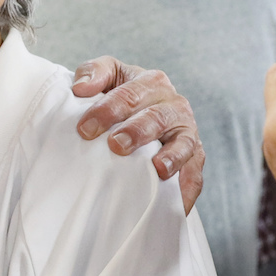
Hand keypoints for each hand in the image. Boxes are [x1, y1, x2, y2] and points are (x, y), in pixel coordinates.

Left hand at [70, 58, 206, 211]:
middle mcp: (174, 105)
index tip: (85, 128)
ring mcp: (187, 132)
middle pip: (157, 117)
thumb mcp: (108, 76)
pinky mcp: (194, 158)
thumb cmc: (122, 96)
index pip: (130, 94)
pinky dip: (187, 188)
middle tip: (116, 145)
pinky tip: (176, 202)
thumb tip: (80, 88)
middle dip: (137, 131)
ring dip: (171, 157)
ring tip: (158, 169)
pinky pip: (194, 174)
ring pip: (184, 143)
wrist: (144, 114)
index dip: (108, 110)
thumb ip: (94, 72)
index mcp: (152, 83)